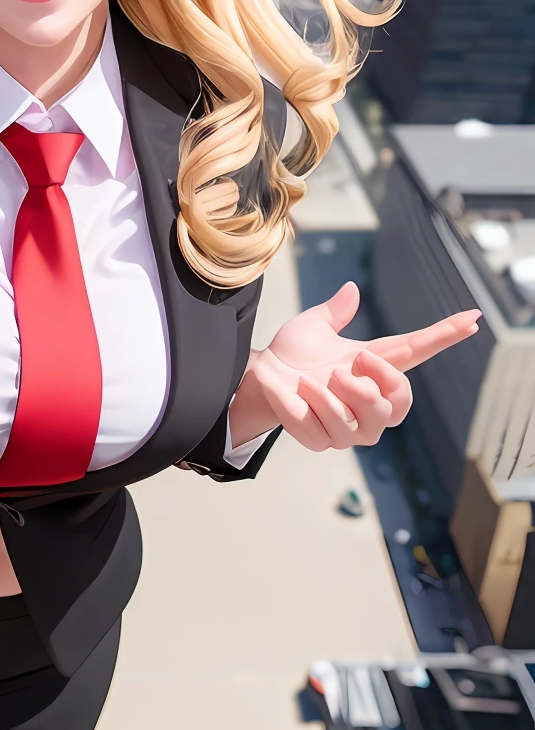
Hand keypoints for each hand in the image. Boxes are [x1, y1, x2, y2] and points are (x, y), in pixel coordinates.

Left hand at [229, 281, 479, 452]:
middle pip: (399, 404)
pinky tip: (293, 395)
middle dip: (372, 385)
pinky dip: (303, 406)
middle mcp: (370, 401)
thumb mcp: (313, 326)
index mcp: (374, 366)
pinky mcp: (324, 440)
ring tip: (309, 383)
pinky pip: (326, 428)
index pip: (418, 351)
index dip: (445, 335)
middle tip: (342, 368)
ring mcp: (350, 426)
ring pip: (366, 422)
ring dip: (331, 397)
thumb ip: (335, 312)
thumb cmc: (291, 354)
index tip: (471, 318)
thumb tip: (351, 288)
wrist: (259, 378)